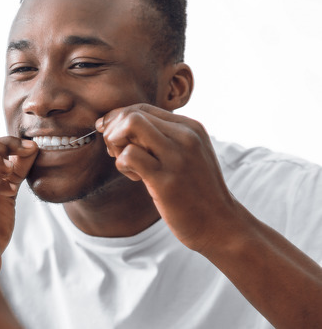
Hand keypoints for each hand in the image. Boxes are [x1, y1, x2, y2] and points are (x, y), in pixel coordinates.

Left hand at [96, 103, 241, 252]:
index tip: (113, 137)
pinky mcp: (166, 180)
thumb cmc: (196, 191)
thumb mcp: (186, 155)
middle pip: (132, 113)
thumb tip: (118, 124)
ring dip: (116, 144)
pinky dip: (122, 164)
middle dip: (113, 130)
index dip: (118, 120)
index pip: (141, 108)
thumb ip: (162, 138)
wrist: (221, 225)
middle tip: (116, 152)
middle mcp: (185, 136)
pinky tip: (134, 177)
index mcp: (190, 127)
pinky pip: (129, 155)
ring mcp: (176, 157)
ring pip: (129, 125)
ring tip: (127, 164)